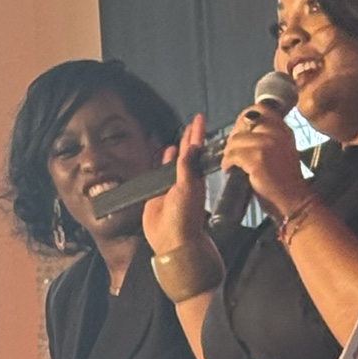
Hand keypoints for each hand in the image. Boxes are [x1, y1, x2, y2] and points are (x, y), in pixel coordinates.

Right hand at [141, 113, 209, 255]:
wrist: (172, 240)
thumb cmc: (185, 218)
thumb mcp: (187, 188)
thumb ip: (186, 167)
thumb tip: (189, 147)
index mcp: (195, 177)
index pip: (196, 150)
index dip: (197, 133)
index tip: (199, 118)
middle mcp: (184, 180)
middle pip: (187, 153)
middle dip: (189, 138)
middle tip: (192, 123)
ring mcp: (171, 186)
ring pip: (173, 162)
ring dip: (177, 149)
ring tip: (181, 136)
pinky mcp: (157, 193)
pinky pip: (159, 173)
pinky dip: (162, 162)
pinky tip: (164, 154)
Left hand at [221, 105, 307, 221]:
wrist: (293, 201)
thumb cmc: (285, 181)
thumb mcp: (281, 151)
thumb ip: (268, 138)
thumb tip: (244, 132)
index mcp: (283, 130)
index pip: (260, 110)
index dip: (244, 118)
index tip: (238, 132)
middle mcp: (276, 133)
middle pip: (244, 123)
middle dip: (233, 136)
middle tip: (231, 150)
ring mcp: (266, 145)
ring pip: (235, 140)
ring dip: (228, 152)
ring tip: (229, 162)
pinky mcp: (256, 159)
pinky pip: (233, 155)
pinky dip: (227, 162)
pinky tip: (228, 169)